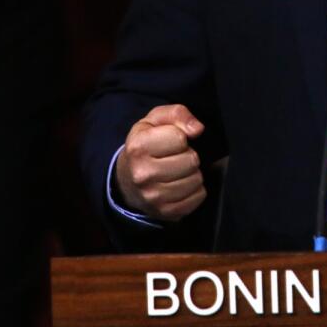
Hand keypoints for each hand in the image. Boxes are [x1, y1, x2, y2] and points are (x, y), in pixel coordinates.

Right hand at [115, 104, 206, 220]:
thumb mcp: (155, 120)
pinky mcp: (166, 212)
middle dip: (188, 155)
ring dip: (192, 173)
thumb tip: (197, 129)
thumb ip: (177, 114)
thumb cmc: (147, 143)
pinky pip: (198, 197)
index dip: (180, 137)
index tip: (170, 140)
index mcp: (138, 147)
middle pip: (191, 160)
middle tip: (175, 157)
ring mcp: (153, 197)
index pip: (179, 138)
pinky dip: (195, 190)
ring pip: (196, 180)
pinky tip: (181, 184)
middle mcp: (142, 174)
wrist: (128, 178)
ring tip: (177, 170)